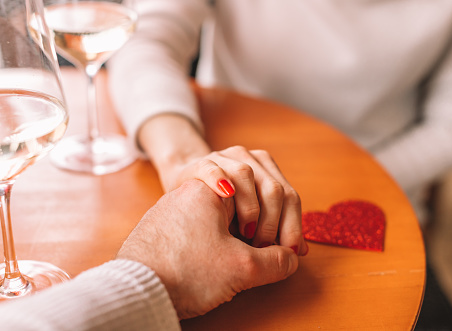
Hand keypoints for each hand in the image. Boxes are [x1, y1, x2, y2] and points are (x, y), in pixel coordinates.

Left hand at [116, 179, 298, 318]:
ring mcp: (179, 206)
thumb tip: (291, 259)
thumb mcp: (242, 268)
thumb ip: (276, 261)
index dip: (278, 223)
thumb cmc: (184, 273)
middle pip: (247, 197)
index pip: (263, 192)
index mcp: (211, 187)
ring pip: (227, 211)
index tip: (281, 249)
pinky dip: (224, 237)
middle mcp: (193, 190)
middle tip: (271, 252)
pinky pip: (207, 222)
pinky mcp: (169, 224)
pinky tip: (225, 258)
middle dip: (266, 225)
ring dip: (246, 232)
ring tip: (250, 255)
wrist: (134, 291)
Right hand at [162, 146, 308, 254]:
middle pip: (273, 188)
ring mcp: (225, 159)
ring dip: (249, 207)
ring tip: (246, 233)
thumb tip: (300, 251)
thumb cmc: (222, 208)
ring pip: (246, 175)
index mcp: (269, 171)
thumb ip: (275, 230)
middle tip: (264, 248)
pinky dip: (221, 181)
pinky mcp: (201, 163)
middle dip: (272, 222)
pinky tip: (226, 197)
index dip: (293, 225)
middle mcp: (251, 160)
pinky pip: (213, 169)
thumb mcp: (252, 218)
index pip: (291, 197)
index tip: (290, 251)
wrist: (185, 184)